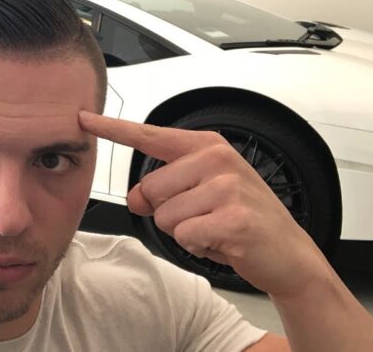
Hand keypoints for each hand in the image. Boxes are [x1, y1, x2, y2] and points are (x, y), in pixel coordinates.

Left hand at [78, 111, 330, 297]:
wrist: (288, 253)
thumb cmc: (244, 219)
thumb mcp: (200, 197)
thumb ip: (163, 190)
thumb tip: (134, 199)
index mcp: (207, 147)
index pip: (149, 136)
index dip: (112, 129)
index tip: (83, 118)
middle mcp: (216, 159)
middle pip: (150, 189)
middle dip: (167, 213)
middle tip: (203, 216)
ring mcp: (226, 186)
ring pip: (164, 216)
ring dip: (184, 232)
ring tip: (215, 228)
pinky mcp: (232, 217)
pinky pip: (184, 236)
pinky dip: (197, 247)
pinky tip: (222, 241)